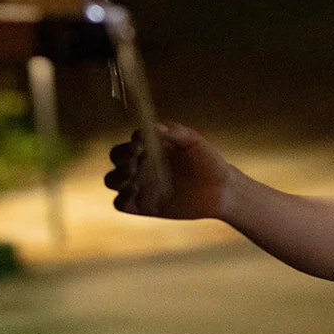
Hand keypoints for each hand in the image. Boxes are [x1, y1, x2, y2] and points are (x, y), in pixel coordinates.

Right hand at [105, 122, 229, 220]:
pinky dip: (121, 198)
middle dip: (121, 156)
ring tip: (133, 174)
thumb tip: (154, 126)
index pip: (129, 142)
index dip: (131, 141)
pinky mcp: (143, 207)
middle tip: (136, 157)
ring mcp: (141, 187)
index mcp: (150, 148)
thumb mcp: (193, 141)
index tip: (141, 143)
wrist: (221, 190)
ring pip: (112, 180)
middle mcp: (141, 166)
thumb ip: (175, 131)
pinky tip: (135, 190)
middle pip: (116, 159)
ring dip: (116, 176)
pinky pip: (121, 204)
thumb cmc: (208, 161)